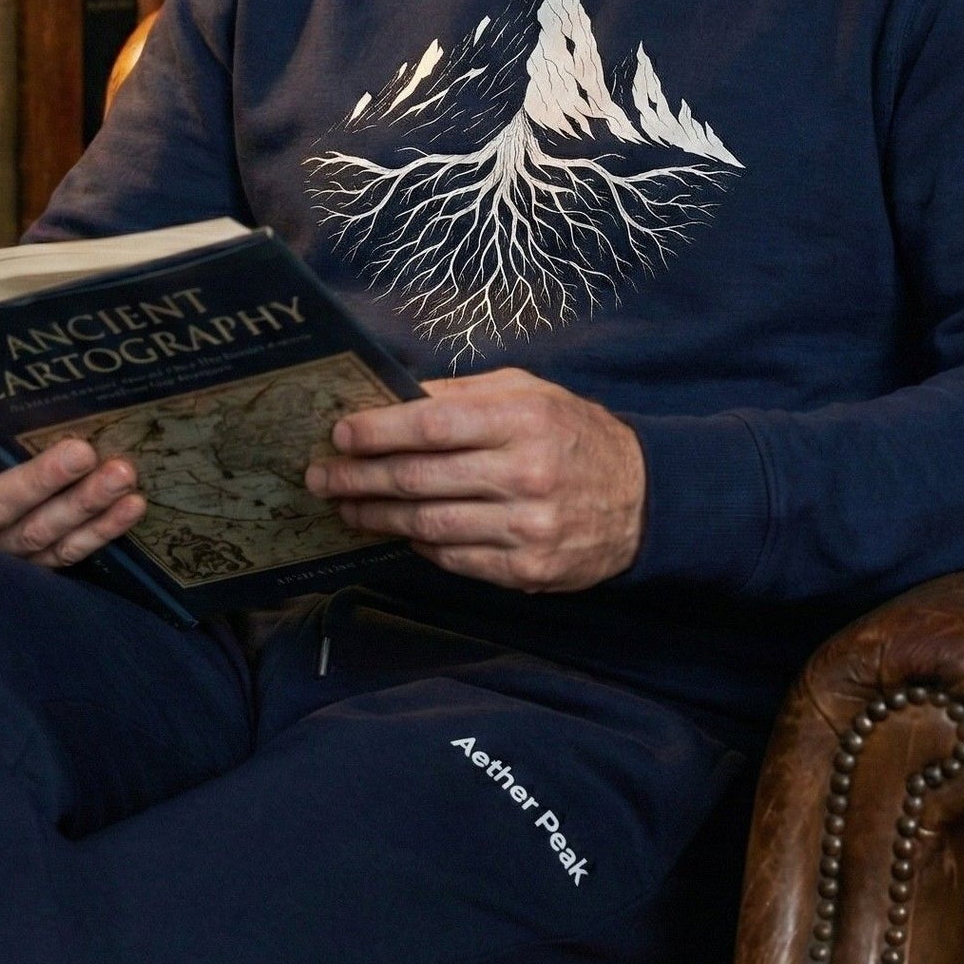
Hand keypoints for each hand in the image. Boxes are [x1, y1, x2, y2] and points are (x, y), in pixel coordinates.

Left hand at [303, 367, 646, 591]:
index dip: (377, 431)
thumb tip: (394, 398)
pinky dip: (419, 545)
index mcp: (521, 420)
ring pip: (429, 525)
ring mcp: (526, 528)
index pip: (431, 426)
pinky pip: (454, 559)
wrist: (644, 500)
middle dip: (359, 478)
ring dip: (377, 518)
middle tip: (320, 476)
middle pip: (419, 479)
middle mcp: (524, 474)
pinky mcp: (527, 570)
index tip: (339, 434)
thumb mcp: (528, 393)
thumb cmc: (574, 433)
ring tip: (345, 508)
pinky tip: (397, 532)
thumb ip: (462, 395)